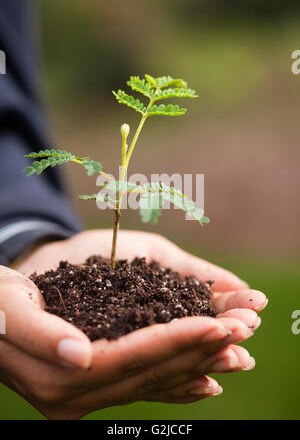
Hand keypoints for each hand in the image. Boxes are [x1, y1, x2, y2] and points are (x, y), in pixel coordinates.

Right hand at [0, 230, 266, 418]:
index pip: (130, 358)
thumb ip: (41, 336)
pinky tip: (206, 382)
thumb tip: (81, 357)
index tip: (216, 323)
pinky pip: (143, 386)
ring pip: (153, 381)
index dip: (175, 340)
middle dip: (199, 351)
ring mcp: (88, 396)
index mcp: (58, 378)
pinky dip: (176, 382)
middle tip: (241, 330)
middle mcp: (77, 396)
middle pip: (151, 373)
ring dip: (197, 365)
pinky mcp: (96, 386)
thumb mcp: (9, 312)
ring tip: (237, 352)